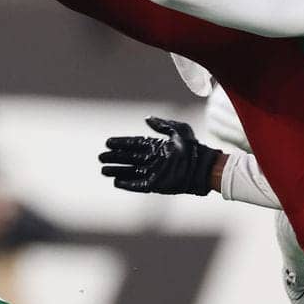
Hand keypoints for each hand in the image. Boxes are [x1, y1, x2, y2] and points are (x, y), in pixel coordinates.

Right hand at [99, 117, 220, 195]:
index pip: (135, 144)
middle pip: (129, 158)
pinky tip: (116, 182)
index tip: (108, 142)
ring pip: (131, 172)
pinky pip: (139, 185)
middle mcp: (153, 160)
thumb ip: (162, 125)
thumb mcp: (179, 130)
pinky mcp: (157, 185)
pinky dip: (128, 184)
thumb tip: (147, 119)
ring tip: (103, 170)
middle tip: (101, 156)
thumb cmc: (193, 147)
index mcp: (157, 146)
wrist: (202, 166)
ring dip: (117, 171)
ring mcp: (154, 173)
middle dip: (115, 157)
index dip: (121, 143)